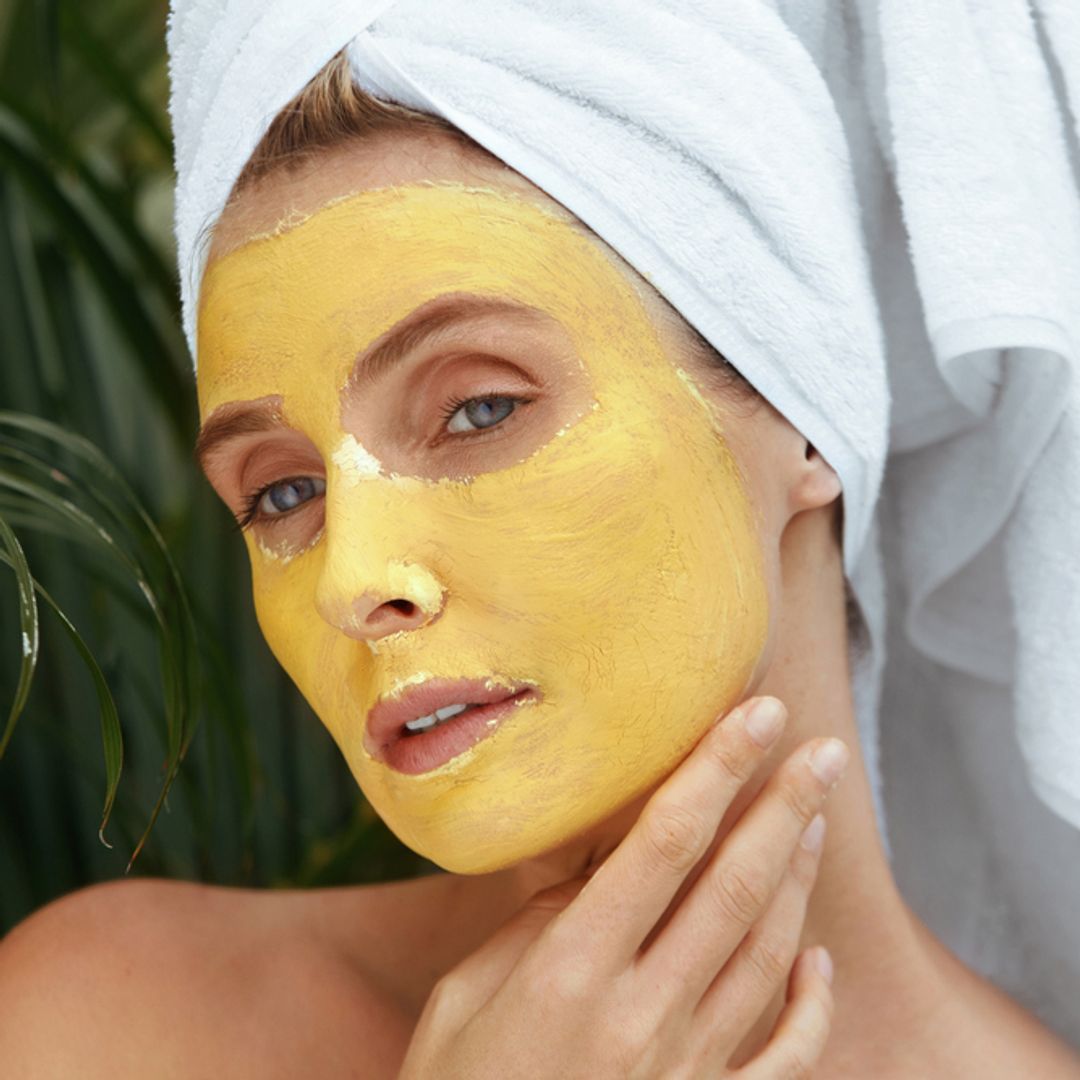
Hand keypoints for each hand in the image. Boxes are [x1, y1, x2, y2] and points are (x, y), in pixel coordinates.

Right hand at [397, 696, 846, 1078]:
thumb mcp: (466, 996)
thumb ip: (537, 922)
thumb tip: (599, 858)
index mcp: (570, 970)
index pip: (663, 844)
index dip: (716, 771)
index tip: (757, 718)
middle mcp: (639, 1015)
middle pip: (734, 887)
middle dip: (784, 807)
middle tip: (823, 751)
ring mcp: (683, 1072)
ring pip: (766, 955)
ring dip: (799, 879)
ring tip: (816, 817)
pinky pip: (782, 1059)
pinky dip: (811, 1004)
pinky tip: (818, 955)